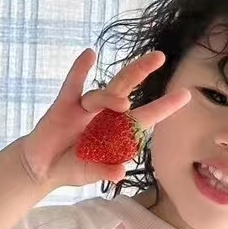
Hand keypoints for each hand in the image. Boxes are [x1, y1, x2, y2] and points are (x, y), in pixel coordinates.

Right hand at [17, 49, 188, 188]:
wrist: (41, 168)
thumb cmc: (71, 168)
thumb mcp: (90, 173)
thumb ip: (104, 172)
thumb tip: (120, 172)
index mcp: (117, 131)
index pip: (145, 116)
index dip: (164, 106)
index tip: (186, 94)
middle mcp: (104, 115)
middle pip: (126, 87)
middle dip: (142, 71)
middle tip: (159, 56)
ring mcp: (85, 108)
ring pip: (102, 95)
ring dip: (111, 98)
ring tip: (124, 105)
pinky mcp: (63, 105)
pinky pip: (73, 85)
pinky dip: (80, 70)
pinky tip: (90, 55)